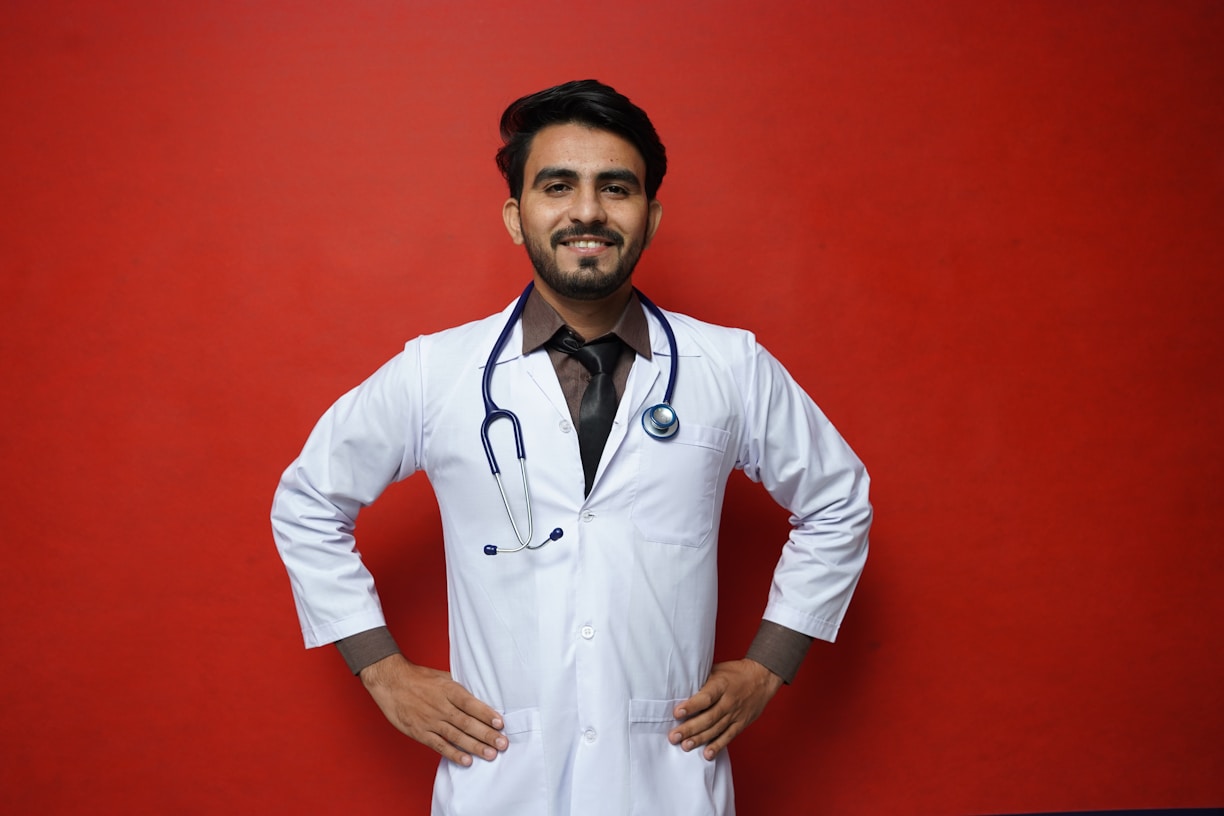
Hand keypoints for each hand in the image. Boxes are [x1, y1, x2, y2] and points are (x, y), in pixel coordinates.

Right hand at [359, 654, 507, 766]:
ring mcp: (430, 720)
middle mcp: (441, 706)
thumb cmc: (419, 678)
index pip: (471, 704)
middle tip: (502, 744)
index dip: (486, 714)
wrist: (391, 682)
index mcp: (448, 690)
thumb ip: (459, 687)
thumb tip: (480, 695)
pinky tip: (466, 761)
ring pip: (456, 736)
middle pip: (467, 722)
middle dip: (486, 735)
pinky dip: (452, 754)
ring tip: (490, 755)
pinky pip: (439, 745)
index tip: (500, 723)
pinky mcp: (420, 732)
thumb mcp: (443, 675)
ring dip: (474, 746)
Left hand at [668, 659, 783, 759]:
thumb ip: (702, 681)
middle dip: (690, 729)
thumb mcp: (717, 670)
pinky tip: (707, 754)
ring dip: (700, 739)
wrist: (763, 677)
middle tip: (674, 737)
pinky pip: (728, 736)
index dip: (691, 706)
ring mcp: (736, 714)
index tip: (676, 713)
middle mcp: (729, 701)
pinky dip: (718, 746)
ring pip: (716, 729)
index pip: (705, 697)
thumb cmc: (735, 672)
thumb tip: (680, 689)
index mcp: (721, 685)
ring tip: (685, 746)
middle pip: (708, 717)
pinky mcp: (741, 724)